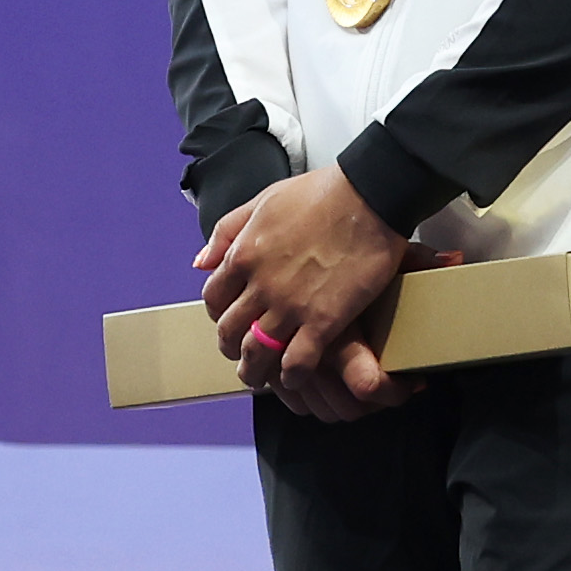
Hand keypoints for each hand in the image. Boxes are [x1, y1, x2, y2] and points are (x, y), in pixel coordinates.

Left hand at [198, 167, 416, 421]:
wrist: (369, 196)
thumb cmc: (321, 192)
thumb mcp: (263, 200)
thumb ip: (228, 231)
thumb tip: (200, 262)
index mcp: (243, 254)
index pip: (214, 298)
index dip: (219, 314)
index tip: (230, 319)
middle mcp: (260, 285)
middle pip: (230, 331)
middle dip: (232, 347)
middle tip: (242, 355)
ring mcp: (290, 306)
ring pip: (257, 353)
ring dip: (255, 371)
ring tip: (261, 378)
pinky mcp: (324, 321)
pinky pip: (296, 363)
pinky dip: (291, 376)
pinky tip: (295, 378)